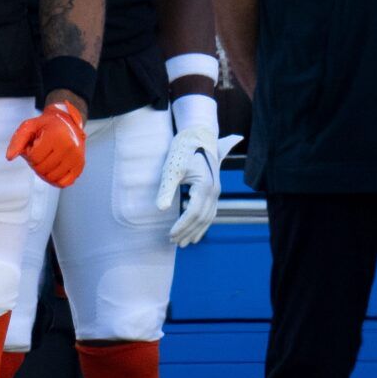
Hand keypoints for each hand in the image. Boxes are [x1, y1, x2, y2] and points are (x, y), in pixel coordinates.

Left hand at [5, 101, 85, 186]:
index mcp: (56, 136)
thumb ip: (17, 141)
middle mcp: (68, 147)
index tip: (35, 145)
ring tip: (47, 158)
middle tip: (41, 152)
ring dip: (44, 171)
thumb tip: (9, 157)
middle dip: (36, 163)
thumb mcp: (29, 127)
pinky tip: (54, 169)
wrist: (68, 122)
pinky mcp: (80, 166)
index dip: (30, 153)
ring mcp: (76, 158)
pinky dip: (55, 180)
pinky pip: (63, 183)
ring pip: (51, 178)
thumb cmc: (47, 125)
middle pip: (42, 169)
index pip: (34, 157)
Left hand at [156, 127, 241, 246]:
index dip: (181, 226)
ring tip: (184, 243)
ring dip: (196, 231)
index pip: (193, 213)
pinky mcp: (213, 190)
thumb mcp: (172, 169)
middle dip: (188, 232)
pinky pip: (211, 212)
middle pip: (202, 218)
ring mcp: (216, 191)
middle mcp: (214, 190)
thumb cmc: (183, 150)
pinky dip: (203, 224)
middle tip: (174, 243)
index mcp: (205, 186)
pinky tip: (195, 233)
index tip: (170, 235)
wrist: (197, 135)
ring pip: (208, 217)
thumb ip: (166, 189)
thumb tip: (160, 209)